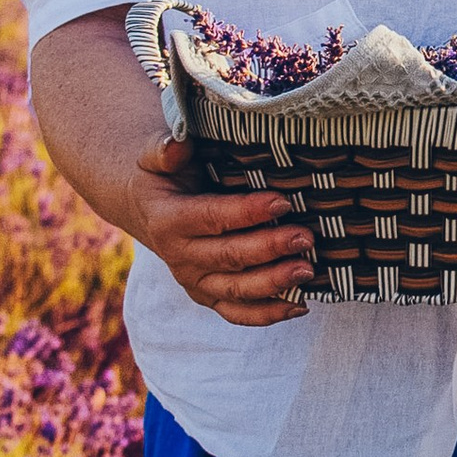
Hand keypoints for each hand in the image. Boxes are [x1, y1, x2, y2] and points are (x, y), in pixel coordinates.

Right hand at [126, 131, 314, 325]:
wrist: (148, 209)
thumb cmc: (164, 175)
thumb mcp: (155, 157)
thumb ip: (165, 150)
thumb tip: (178, 142)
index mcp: (168, 220)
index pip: (211, 218)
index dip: (247, 212)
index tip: (282, 201)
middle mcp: (179, 257)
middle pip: (229, 257)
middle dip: (270, 248)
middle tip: (305, 237)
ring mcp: (194, 282)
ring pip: (237, 290)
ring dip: (274, 283)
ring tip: (307, 270)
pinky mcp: (209, 297)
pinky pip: (238, 313)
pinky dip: (268, 314)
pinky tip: (300, 306)